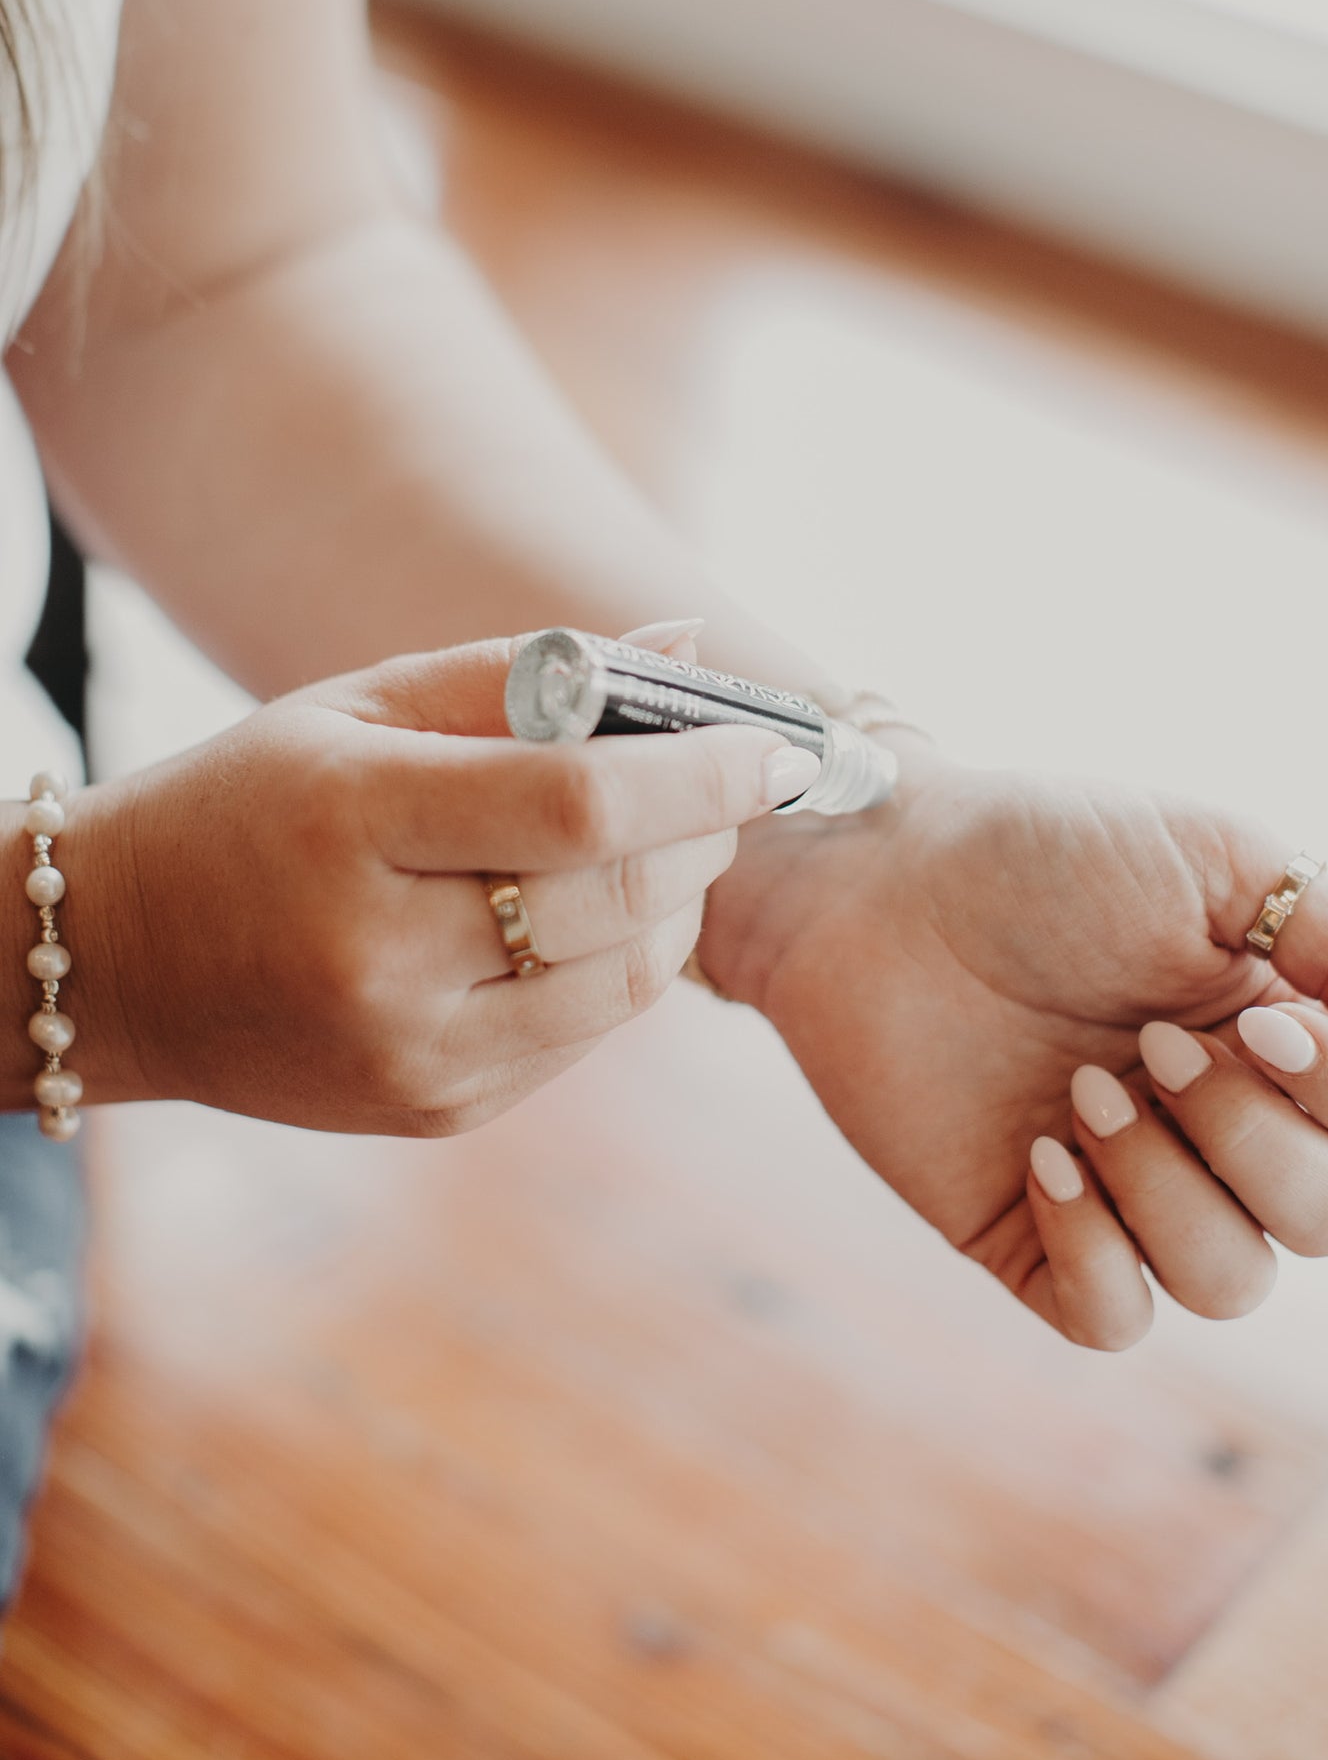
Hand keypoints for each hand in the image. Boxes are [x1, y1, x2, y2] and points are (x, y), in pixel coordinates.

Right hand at [54, 641, 818, 1133]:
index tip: (773, 744)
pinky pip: (585, 1036)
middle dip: (707, 834)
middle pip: (616, 898)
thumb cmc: (253, 804)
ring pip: (626, 982)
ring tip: (672, 842)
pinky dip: (623, 966)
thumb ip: (527, 673)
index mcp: (352, 825)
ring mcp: (410, 1053)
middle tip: (735, 783)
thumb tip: (686, 647)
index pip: (574, 804)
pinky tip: (598, 914)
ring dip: (682, 904)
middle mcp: (380, 957)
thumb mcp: (359, 708)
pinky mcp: (435, 1112)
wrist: (121, 964)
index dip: (697, 773)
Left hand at [703, 744, 1327, 1348]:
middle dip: (1250, 1137)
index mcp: (1285, 1040)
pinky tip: (1042, 1159)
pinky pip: (1114, 1319)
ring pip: (1230, 1283)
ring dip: (1168, 1188)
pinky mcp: (1033, 1235)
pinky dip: (1096, 1251)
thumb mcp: (1216, 857)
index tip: (1262, 1022)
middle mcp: (1221, 1127)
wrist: (879, 881)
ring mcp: (1130, 1189)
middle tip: (1147, 1045)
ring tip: (1082, 1091)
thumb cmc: (1044, 851)